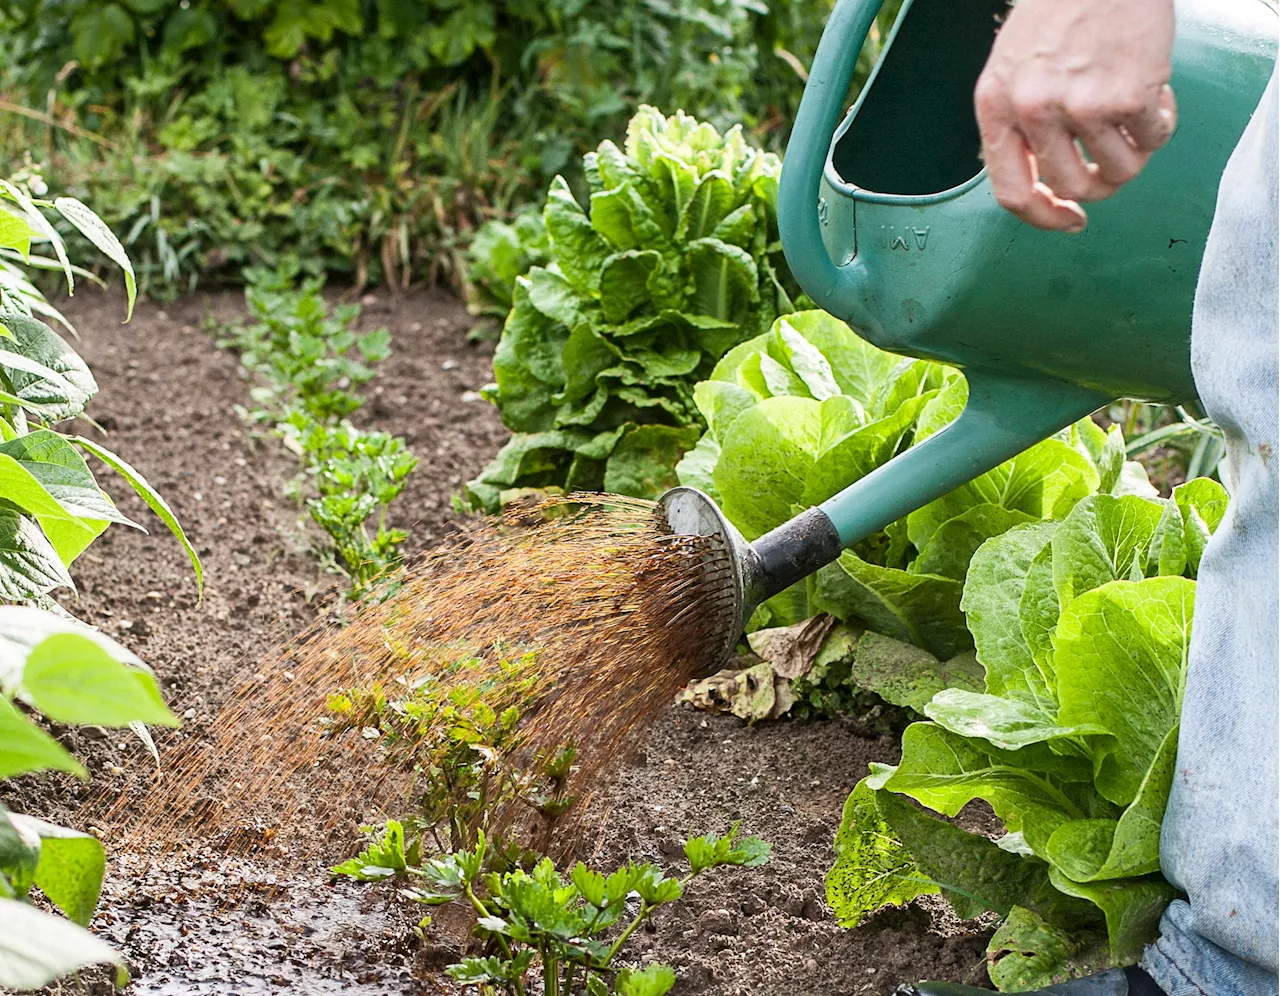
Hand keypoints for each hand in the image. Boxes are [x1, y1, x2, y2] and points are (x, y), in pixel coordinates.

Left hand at [974, 0, 1176, 230]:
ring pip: (1117, 172)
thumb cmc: (1061, 9)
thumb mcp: (1014, 67)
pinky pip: (1153, 141)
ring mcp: (1079, 104)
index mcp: (996, 105)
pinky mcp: (1126, 96)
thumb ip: (1019, 122)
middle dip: (1099, 184)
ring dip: (1134, 154)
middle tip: (1114, 160)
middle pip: (1071, 186)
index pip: (1011, 192)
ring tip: (1135, 117)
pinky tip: (1155, 95)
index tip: (1070, 218)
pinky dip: (1161, 125)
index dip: (1043, 216)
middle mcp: (1032, 108)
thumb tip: (1043, 182)